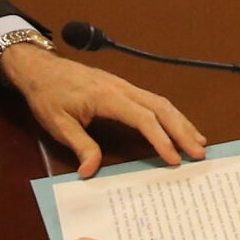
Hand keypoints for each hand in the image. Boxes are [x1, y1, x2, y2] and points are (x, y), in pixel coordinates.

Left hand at [0, 41, 205, 177]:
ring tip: (198, 141)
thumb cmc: (47, 95)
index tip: (174, 159)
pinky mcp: (123, 88)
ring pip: (161, 102)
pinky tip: (178, 125)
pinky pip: (153, 100)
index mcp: (108, 97)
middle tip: (199, 152)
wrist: (40, 68)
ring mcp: (125, 86)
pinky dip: (170, 114)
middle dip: (182, 130)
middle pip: (161, 108)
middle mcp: (122, 89)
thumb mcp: (58, 123)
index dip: (161, 139)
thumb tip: (90, 171)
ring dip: (181, 121)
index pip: (143, 118)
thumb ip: (79, 146)